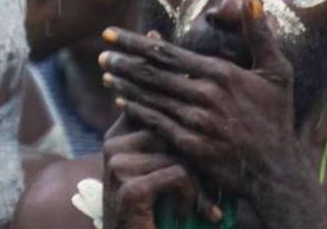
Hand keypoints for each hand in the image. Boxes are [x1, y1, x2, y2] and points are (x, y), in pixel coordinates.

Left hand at [100, 0, 326, 225]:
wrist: (276, 169)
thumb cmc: (276, 117)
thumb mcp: (278, 73)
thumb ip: (261, 35)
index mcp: (220, 73)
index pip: (166, 53)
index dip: (133, 42)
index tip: (110, 34)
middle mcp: (205, 96)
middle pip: (152, 74)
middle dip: (122, 62)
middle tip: (102, 53)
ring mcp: (196, 122)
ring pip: (150, 97)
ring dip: (124, 84)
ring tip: (105, 73)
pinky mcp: (191, 145)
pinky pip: (155, 123)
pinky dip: (136, 109)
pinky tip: (121, 101)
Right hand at [101, 118, 220, 228]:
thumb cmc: (152, 215)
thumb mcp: (158, 172)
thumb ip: (167, 144)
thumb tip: (203, 118)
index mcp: (117, 136)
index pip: (157, 111)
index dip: (186, 129)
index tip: (207, 153)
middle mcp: (113, 145)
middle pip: (172, 131)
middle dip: (199, 161)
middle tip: (213, 190)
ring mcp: (117, 165)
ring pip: (179, 153)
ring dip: (199, 184)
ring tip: (200, 207)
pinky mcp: (130, 188)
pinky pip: (179, 175)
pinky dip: (192, 198)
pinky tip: (186, 215)